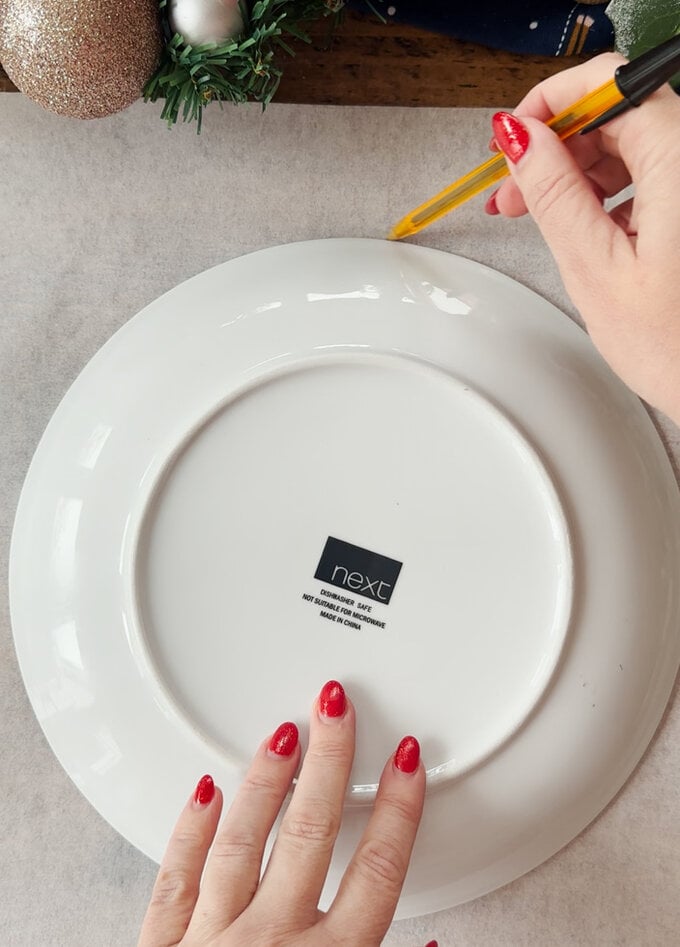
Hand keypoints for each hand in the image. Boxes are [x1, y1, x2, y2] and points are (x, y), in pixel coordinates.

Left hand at [138, 681, 429, 946]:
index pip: (378, 869)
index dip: (399, 808)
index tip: (405, 759)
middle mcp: (271, 940)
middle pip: (312, 831)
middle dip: (330, 759)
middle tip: (335, 705)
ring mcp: (213, 938)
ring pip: (244, 840)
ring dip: (267, 780)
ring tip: (282, 732)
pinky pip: (177, 877)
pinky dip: (192, 830)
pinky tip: (207, 791)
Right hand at [487, 54, 679, 423]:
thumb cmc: (679, 348)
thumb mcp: (596, 269)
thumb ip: (554, 194)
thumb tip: (522, 139)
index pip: (609, 84)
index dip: (551, 102)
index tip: (514, 136)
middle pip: (619, 110)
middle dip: (557, 143)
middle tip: (513, 187)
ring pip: (631, 143)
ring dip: (578, 169)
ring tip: (539, 213)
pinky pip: (650, 173)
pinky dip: (608, 191)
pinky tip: (583, 226)